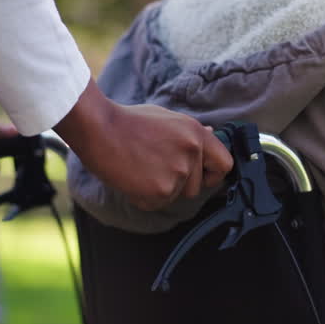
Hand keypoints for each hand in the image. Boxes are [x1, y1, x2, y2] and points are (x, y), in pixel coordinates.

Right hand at [55, 81, 233, 210]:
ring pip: (176, 196)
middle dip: (180, 184)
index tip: (201, 175)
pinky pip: (157, 204)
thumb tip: (212, 137)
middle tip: (154, 167)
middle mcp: (192, 154)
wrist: (100, 129)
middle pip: (197, 187)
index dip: (213, 173)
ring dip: (160, 189)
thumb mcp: (167, 119)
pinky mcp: (160, 192)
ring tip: (141, 168)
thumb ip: (190, 134)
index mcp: (196, 134)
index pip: (224, 164)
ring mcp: (177, 174)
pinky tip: (132, 177)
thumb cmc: (129, 122)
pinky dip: (144, 197)